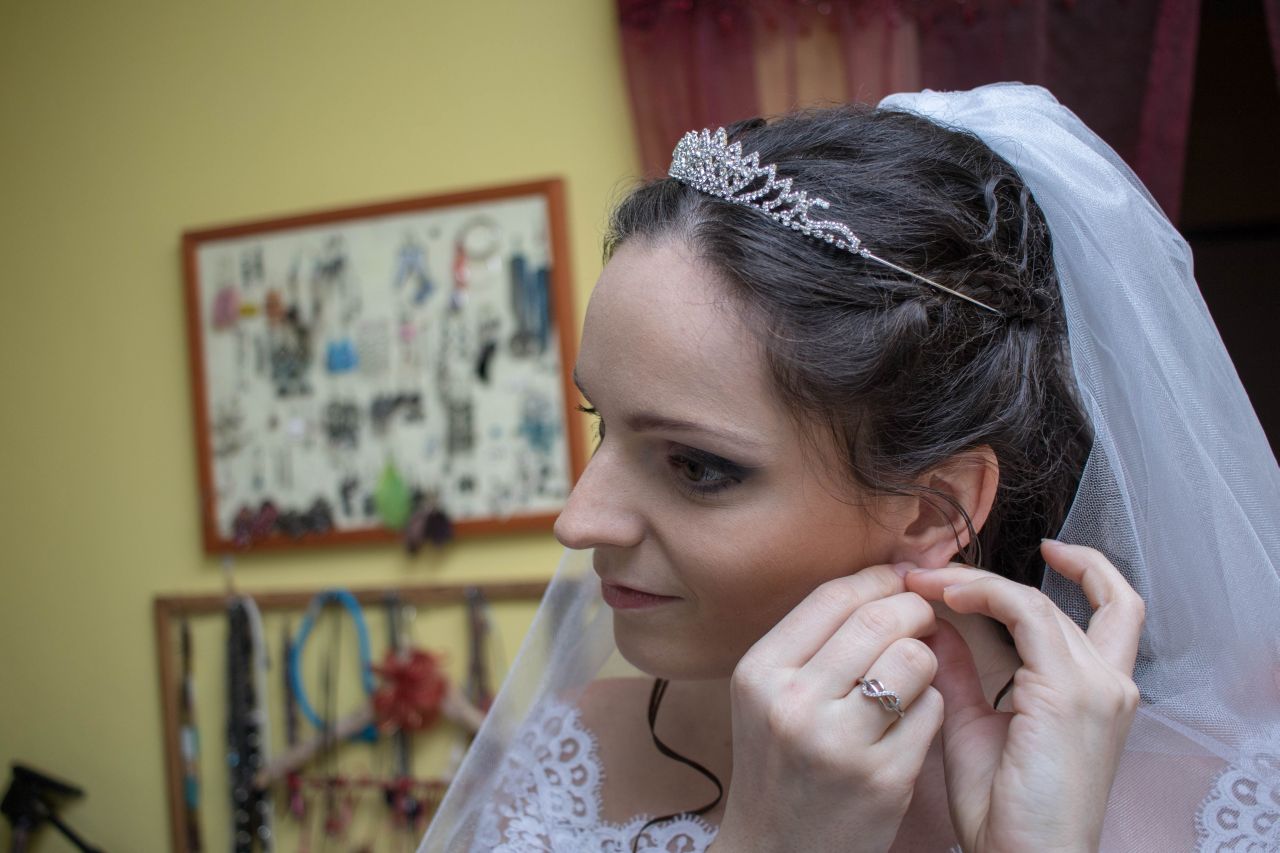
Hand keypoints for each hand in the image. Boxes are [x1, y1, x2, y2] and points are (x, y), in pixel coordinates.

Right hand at [711, 564, 943, 852]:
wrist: (776, 852)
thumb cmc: (779, 764)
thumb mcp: (768, 695)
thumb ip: (813, 642)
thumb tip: (881, 580)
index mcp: (760, 672)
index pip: (833, 597)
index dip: (878, 578)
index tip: (900, 578)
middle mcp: (793, 703)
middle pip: (880, 620)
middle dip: (914, 609)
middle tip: (922, 619)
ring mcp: (839, 743)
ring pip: (915, 659)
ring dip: (926, 658)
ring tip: (913, 675)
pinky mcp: (883, 778)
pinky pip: (933, 710)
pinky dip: (931, 706)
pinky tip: (910, 721)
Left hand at [905, 540, 1143, 852]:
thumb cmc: (1004, 812)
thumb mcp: (975, 726)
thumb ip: (962, 672)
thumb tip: (935, 625)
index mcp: (1100, 694)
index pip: (1110, 610)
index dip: (1078, 571)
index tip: (1024, 555)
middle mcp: (1111, 683)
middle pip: (1069, 598)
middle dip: (995, 576)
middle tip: (935, 569)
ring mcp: (1098, 686)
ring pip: (1037, 600)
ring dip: (977, 582)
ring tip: (924, 581)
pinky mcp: (1071, 692)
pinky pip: (1026, 614)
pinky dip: (985, 594)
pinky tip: (946, 595)